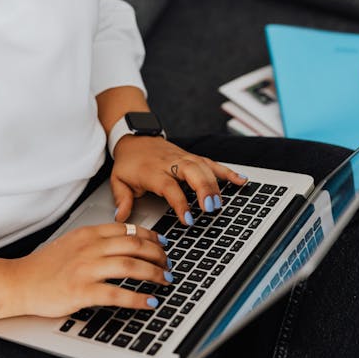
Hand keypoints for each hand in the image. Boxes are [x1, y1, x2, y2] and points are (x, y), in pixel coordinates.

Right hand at [11, 223, 171, 317]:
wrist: (19, 282)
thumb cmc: (44, 267)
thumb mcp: (71, 243)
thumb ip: (95, 241)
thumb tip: (123, 244)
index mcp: (88, 234)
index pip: (128, 229)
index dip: (151, 236)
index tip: (163, 244)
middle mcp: (90, 248)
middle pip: (135, 245)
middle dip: (158, 254)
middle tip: (169, 264)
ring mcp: (86, 269)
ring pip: (131, 265)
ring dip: (154, 274)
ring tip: (166, 281)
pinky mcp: (82, 291)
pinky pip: (118, 293)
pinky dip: (139, 298)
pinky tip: (150, 302)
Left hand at [111, 136, 247, 224]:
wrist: (135, 138)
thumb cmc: (129, 162)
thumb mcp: (118, 180)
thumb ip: (122, 199)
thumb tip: (121, 217)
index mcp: (153, 171)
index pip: (170, 187)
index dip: (180, 203)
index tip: (188, 219)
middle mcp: (171, 163)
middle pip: (192, 172)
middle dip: (204, 189)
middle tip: (211, 208)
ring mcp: (184, 158)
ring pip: (204, 167)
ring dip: (216, 184)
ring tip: (222, 202)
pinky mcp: (193, 157)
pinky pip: (212, 163)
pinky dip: (227, 172)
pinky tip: (241, 181)